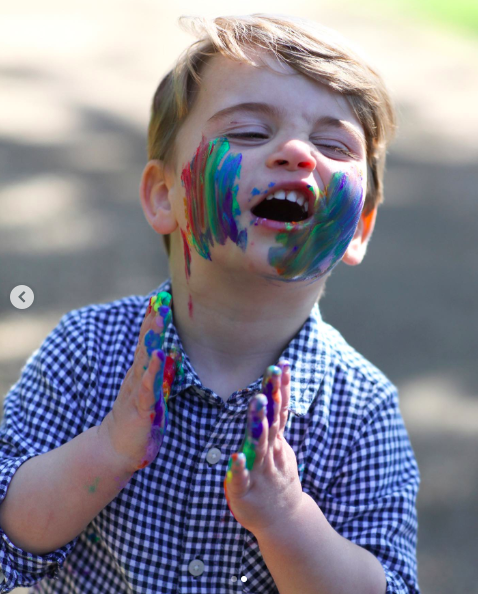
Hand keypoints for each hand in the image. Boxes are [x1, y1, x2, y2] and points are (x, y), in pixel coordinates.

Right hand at [99, 292, 173, 473]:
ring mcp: (137, 390)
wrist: (115, 449)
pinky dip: (153, 370)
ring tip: (159, 316)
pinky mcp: (141, 407)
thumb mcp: (151, 394)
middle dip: (153, 320)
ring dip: (152, 337)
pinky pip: (148, 386)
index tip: (160, 298)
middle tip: (160, 298)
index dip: (153, 321)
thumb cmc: (137, 421)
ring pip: (145, 359)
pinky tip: (160, 356)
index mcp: (141, 373)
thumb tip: (172, 354)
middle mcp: (137, 377)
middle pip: (145, 344)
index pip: (147, 342)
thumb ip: (159, 373)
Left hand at [223, 361, 303, 535]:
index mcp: (276, 441)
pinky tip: (235, 456)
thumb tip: (274, 392)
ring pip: (259, 444)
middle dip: (272, 396)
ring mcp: (259, 471)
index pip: (280, 409)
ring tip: (257, 401)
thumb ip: (275, 421)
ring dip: (258, 423)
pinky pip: (241, 478)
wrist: (284, 520)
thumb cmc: (277, 477)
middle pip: (271, 421)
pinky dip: (239, 468)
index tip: (282, 364)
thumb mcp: (280, 446)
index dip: (281, 387)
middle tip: (272, 372)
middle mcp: (270, 452)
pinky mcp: (245, 491)